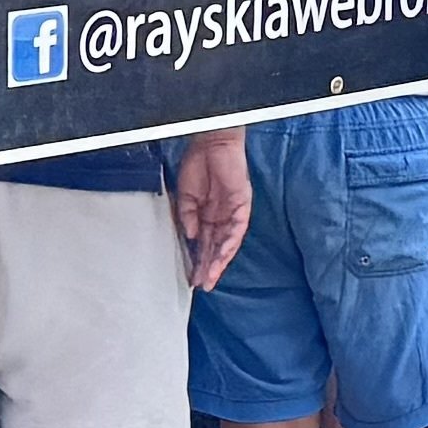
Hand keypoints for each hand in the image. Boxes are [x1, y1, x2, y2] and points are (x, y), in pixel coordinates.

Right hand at [170, 127, 253, 292]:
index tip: (192, 277)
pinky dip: (230, 242)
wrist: (209, 143)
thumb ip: (188, 216)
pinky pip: (238, 227)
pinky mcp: (242, 203)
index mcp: (207, 214)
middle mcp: (221, 216)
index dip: (199, 260)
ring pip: (229, 242)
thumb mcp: (185, 195)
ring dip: (220, 260)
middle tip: (203, 284)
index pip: (205, 243)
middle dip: (209, 266)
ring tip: (211, 276)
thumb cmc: (197, 164)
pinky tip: (221, 255)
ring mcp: (233, 210)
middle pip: (217, 246)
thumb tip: (192, 237)